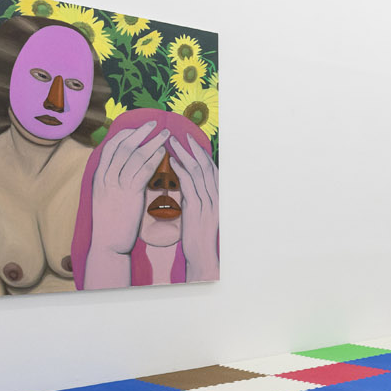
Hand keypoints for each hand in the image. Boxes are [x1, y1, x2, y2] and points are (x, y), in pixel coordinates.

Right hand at [89, 121, 168, 257]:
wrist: (108, 243)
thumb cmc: (111, 221)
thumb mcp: (106, 195)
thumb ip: (113, 179)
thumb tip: (125, 165)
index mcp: (99, 176)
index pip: (111, 147)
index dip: (125, 134)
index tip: (138, 127)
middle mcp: (105, 178)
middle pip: (123, 147)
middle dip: (140, 132)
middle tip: (154, 123)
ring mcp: (116, 186)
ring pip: (134, 156)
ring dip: (152, 142)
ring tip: (164, 135)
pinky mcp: (129, 195)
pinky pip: (142, 172)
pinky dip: (153, 160)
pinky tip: (162, 154)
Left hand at [168, 136, 219, 280]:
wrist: (201, 254)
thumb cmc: (197, 235)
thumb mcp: (198, 212)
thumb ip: (194, 196)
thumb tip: (184, 181)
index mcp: (218, 196)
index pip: (212, 169)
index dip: (202, 153)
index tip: (191, 141)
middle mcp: (216, 197)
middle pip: (206, 166)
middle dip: (194, 149)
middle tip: (182, 135)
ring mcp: (208, 202)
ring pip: (198, 171)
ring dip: (185, 155)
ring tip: (173, 143)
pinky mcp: (197, 208)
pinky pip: (189, 184)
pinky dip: (181, 170)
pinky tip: (172, 162)